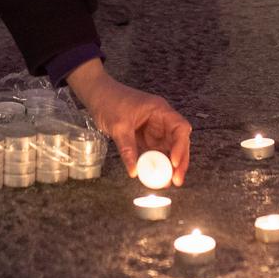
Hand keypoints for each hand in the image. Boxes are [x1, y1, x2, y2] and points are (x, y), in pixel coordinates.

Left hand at [67, 60, 191, 185]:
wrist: (97, 94)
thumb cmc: (109, 101)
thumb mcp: (118, 126)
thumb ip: (127, 148)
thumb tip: (134, 171)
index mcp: (160, 110)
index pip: (180, 128)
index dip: (181, 146)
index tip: (175, 162)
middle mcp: (161, 120)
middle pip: (178, 141)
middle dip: (180, 161)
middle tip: (177, 180)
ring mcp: (154, 129)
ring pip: (169, 149)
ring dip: (169, 166)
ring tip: (168, 182)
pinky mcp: (146, 137)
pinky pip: (155, 152)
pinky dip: (157, 164)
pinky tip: (156, 176)